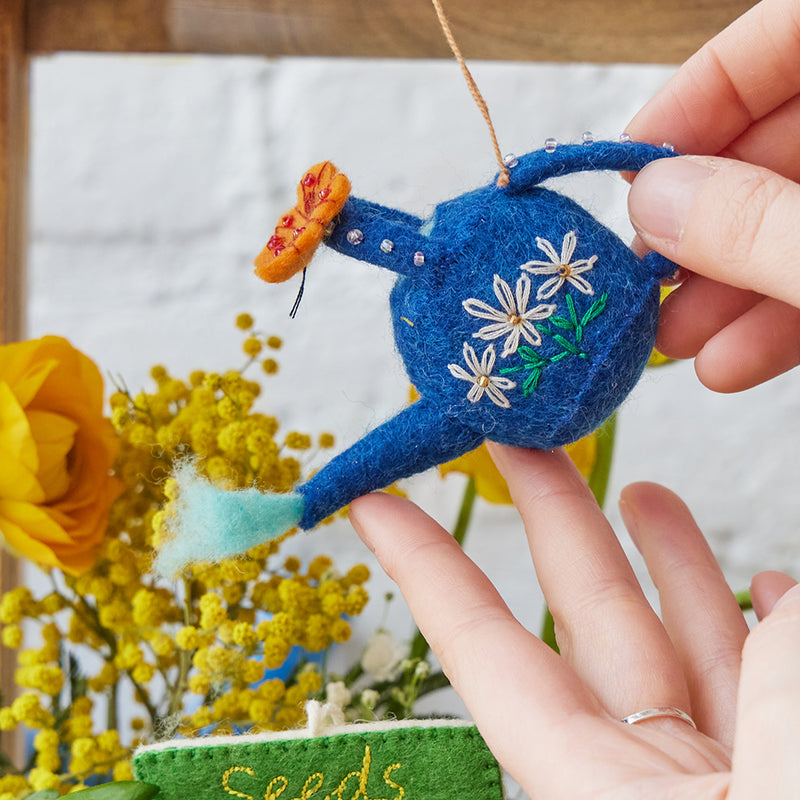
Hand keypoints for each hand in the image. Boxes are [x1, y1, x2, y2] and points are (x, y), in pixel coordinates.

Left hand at [350, 445, 799, 798]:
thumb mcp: (774, 799)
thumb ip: (780, 712)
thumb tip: (782, 597)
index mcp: (601, 793)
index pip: (485, 651)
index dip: (424, 569)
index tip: (369, 504)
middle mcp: (652, 783)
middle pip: (585, 620)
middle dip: (555, 521)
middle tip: (519, 440)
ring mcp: (729, 777)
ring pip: (680, 642)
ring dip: (664, 560)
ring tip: (639, 486)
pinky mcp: (786, 767)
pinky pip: (766, 687)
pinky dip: (764, 630)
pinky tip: (767, 585)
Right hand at [624, 0, 799, 391]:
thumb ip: (757, 226)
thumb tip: (651, 203)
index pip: (788, 35)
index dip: (700, 91)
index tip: (631, 166)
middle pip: (780, 141)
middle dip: (702, 222)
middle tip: (642, 275)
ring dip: (728, 288)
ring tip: (671, 343)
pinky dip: (780, 318)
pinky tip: (730, 363)